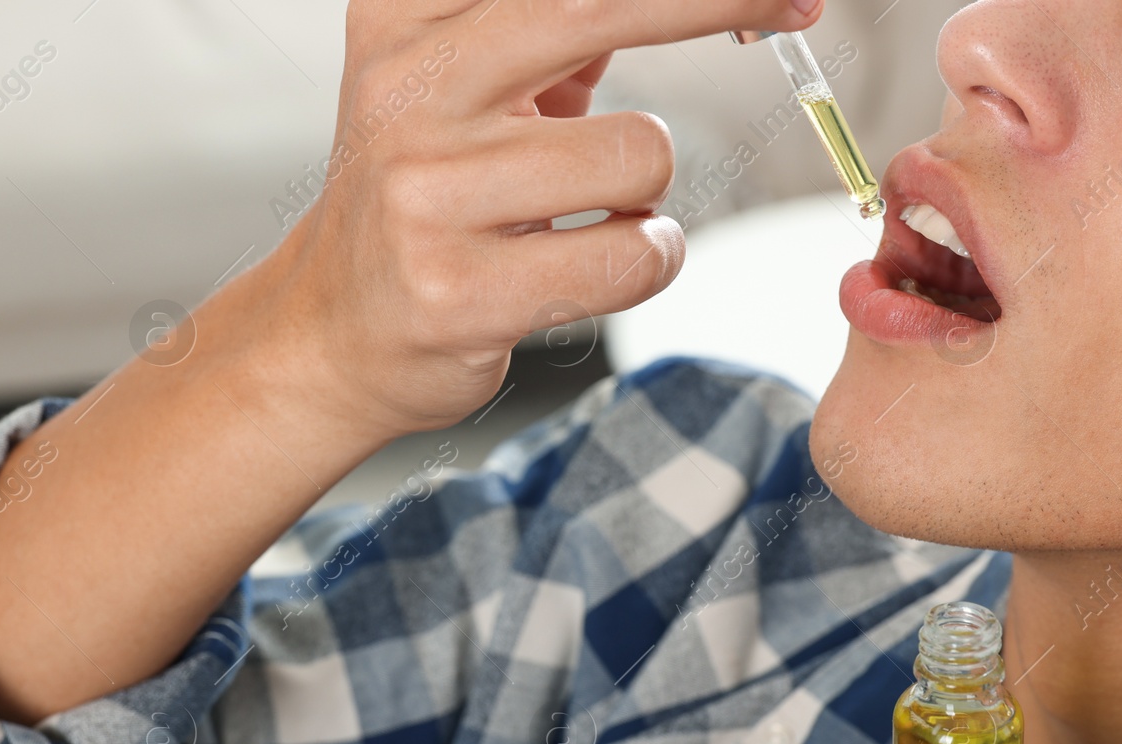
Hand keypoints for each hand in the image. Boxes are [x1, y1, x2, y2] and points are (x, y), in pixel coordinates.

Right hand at [265, 0, 827, 435]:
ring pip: (640, 155)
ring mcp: (426, 194)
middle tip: (791, 5)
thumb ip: (555, 26)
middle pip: (600, 4)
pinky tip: (593, 265)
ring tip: (595, 218)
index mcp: (405, 22)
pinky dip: (644, 260)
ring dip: (650, 196)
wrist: (330, 333)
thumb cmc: (425, 202)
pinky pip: (631, 254)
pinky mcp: (458, 290)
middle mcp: (406, 90)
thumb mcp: (466, 88)